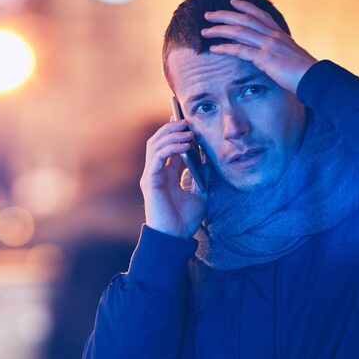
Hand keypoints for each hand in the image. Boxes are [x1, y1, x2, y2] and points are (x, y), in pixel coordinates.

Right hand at [140, 119, 206, 237]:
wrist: (176, 238)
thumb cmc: (185, 220)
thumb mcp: (200, 193)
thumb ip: (201, 176)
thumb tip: (209, 158)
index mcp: (166, 175)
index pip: (166, 146)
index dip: (174, 131)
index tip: (186, 120)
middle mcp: (156, 172)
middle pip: (157, 141)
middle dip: (172, 128)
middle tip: (188, 121)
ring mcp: (151, 176)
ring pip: (155, 145)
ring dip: (171, 134)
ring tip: (188, 131)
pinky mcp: (150, 181)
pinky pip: (157, 157)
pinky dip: (170, 147)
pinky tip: (185, 145)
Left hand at [201, 0, 317, 92]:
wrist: (315, 79)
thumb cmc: (306, 74)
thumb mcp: (294, 58)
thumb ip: (282, 54)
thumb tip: (277, 57)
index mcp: (280, 34)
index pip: (260, 15)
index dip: (245, 7)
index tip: (232, 1)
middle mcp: (273, 36)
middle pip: (244, 19)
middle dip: (224, 15)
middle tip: (208, 15)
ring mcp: (269, 45)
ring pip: (239, 31)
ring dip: (219, 29)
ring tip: (204, 31)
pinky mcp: (264, 58)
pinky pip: (240, 50)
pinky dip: (224, 48)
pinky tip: (213, 48)